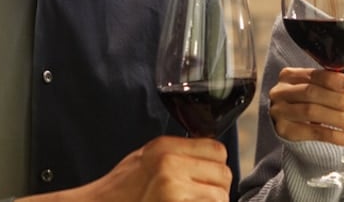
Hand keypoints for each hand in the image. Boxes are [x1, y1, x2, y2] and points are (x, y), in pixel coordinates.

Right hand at [18, 135, 231, 201]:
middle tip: (200, 197)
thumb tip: (206, 158)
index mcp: (163, 146)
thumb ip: (175, 155)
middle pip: (223, 172)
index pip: (216, 149)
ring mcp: (172, 185)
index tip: (206, 178)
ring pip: (220, 195)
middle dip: (217, 188)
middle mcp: (170, 161)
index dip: (215, 165)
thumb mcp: (145, 160)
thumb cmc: (120, 192)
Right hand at [269, 67, 343, 144]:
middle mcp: (280, 92)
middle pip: (311, 93)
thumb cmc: (307, 103)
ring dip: (340, 118)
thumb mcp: (317, 90)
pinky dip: (334, 136)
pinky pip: (312, 132)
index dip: (335, 80)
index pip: (313, 75)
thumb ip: (332, 87)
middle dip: (340, 100)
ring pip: (311, 112)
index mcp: (289, 76)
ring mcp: (280, 111)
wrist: (290, 125)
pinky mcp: (283, 130)